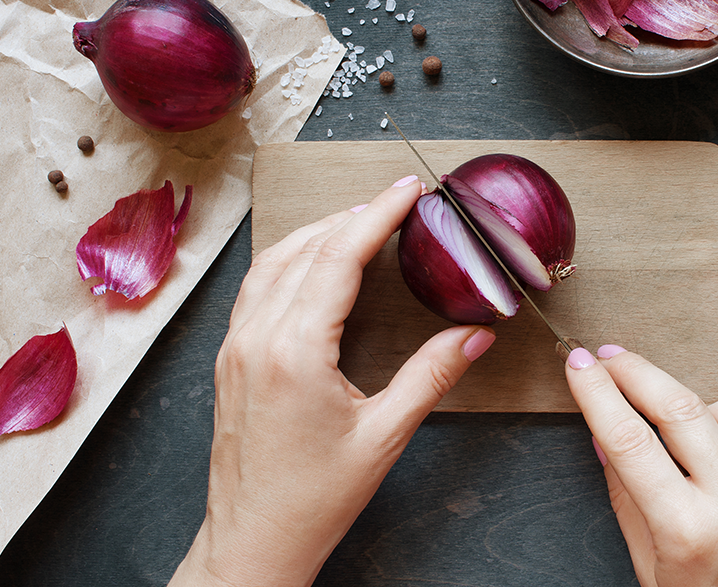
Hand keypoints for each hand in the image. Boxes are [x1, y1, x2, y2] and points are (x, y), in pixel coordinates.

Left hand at [169, 175, 495, 586]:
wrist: (253, 540)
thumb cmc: (313, 498)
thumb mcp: (385, 436)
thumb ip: (432, 376)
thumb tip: (475, 336)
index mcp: (295, 351)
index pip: (340, 257)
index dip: (379, 215)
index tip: (408, 189)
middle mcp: (257, 337)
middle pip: (307, 248)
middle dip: (354, 216)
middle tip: (397, 201)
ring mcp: (236, 345)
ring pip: (275, 261)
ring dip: (318, 232)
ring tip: (360, 221)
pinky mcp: (230, 357)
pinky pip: (257, 286)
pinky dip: (290, 258)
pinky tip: (313, 262)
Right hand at [564, 345, 717, 586]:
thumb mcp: (652, 572)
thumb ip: (627, 500)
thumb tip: (604, 436)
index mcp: (689, 533)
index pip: (629, 440)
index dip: (596, 392)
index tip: (577, 363)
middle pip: (679, 406)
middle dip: (636, 371)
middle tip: (608, 356)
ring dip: (689, 403)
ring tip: (664, 415)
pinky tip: (713, 457)